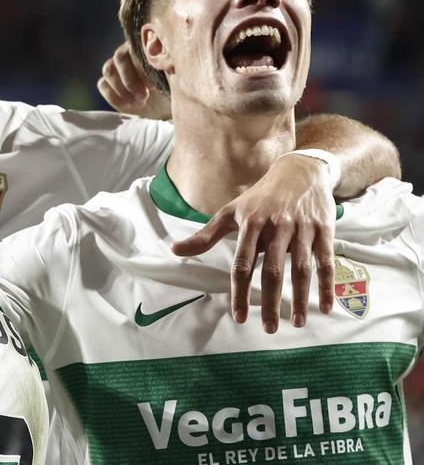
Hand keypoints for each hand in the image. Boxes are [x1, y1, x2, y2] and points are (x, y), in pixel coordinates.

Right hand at [97, 42, 171, 119]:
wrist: (166, 107)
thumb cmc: (172, 88)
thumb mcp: (174, 75)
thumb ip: (164, 58)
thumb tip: (151, 47)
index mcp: (145, 46)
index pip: (136, 48)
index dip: (141, 68)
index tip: (152, 86)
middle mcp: (128, 52)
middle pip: (119, 58)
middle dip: (130, 80)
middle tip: (143, 96)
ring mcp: (116, 67)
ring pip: (109, 70)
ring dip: (122, 89)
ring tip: (139, 102)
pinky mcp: (108, 82)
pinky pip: (102, 84)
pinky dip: (114, 96)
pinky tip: (129, 105)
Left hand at [172, 154, 335, 332]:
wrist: (299, 172)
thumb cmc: (260, 198)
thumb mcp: (231, 212)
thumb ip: (205, 235)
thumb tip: (174, 251)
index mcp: (251, 224)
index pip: (242, 263)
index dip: (240, 291)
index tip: (239, 317)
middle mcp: (276, 227)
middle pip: (272, 269)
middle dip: (271, 302)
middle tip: (269, 329)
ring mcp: (302, 228)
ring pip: (301, 268)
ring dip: (301, 298)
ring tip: (297, 323)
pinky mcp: (324, 230)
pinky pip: (326, 261)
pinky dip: (326, 285)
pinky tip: (325, 307)